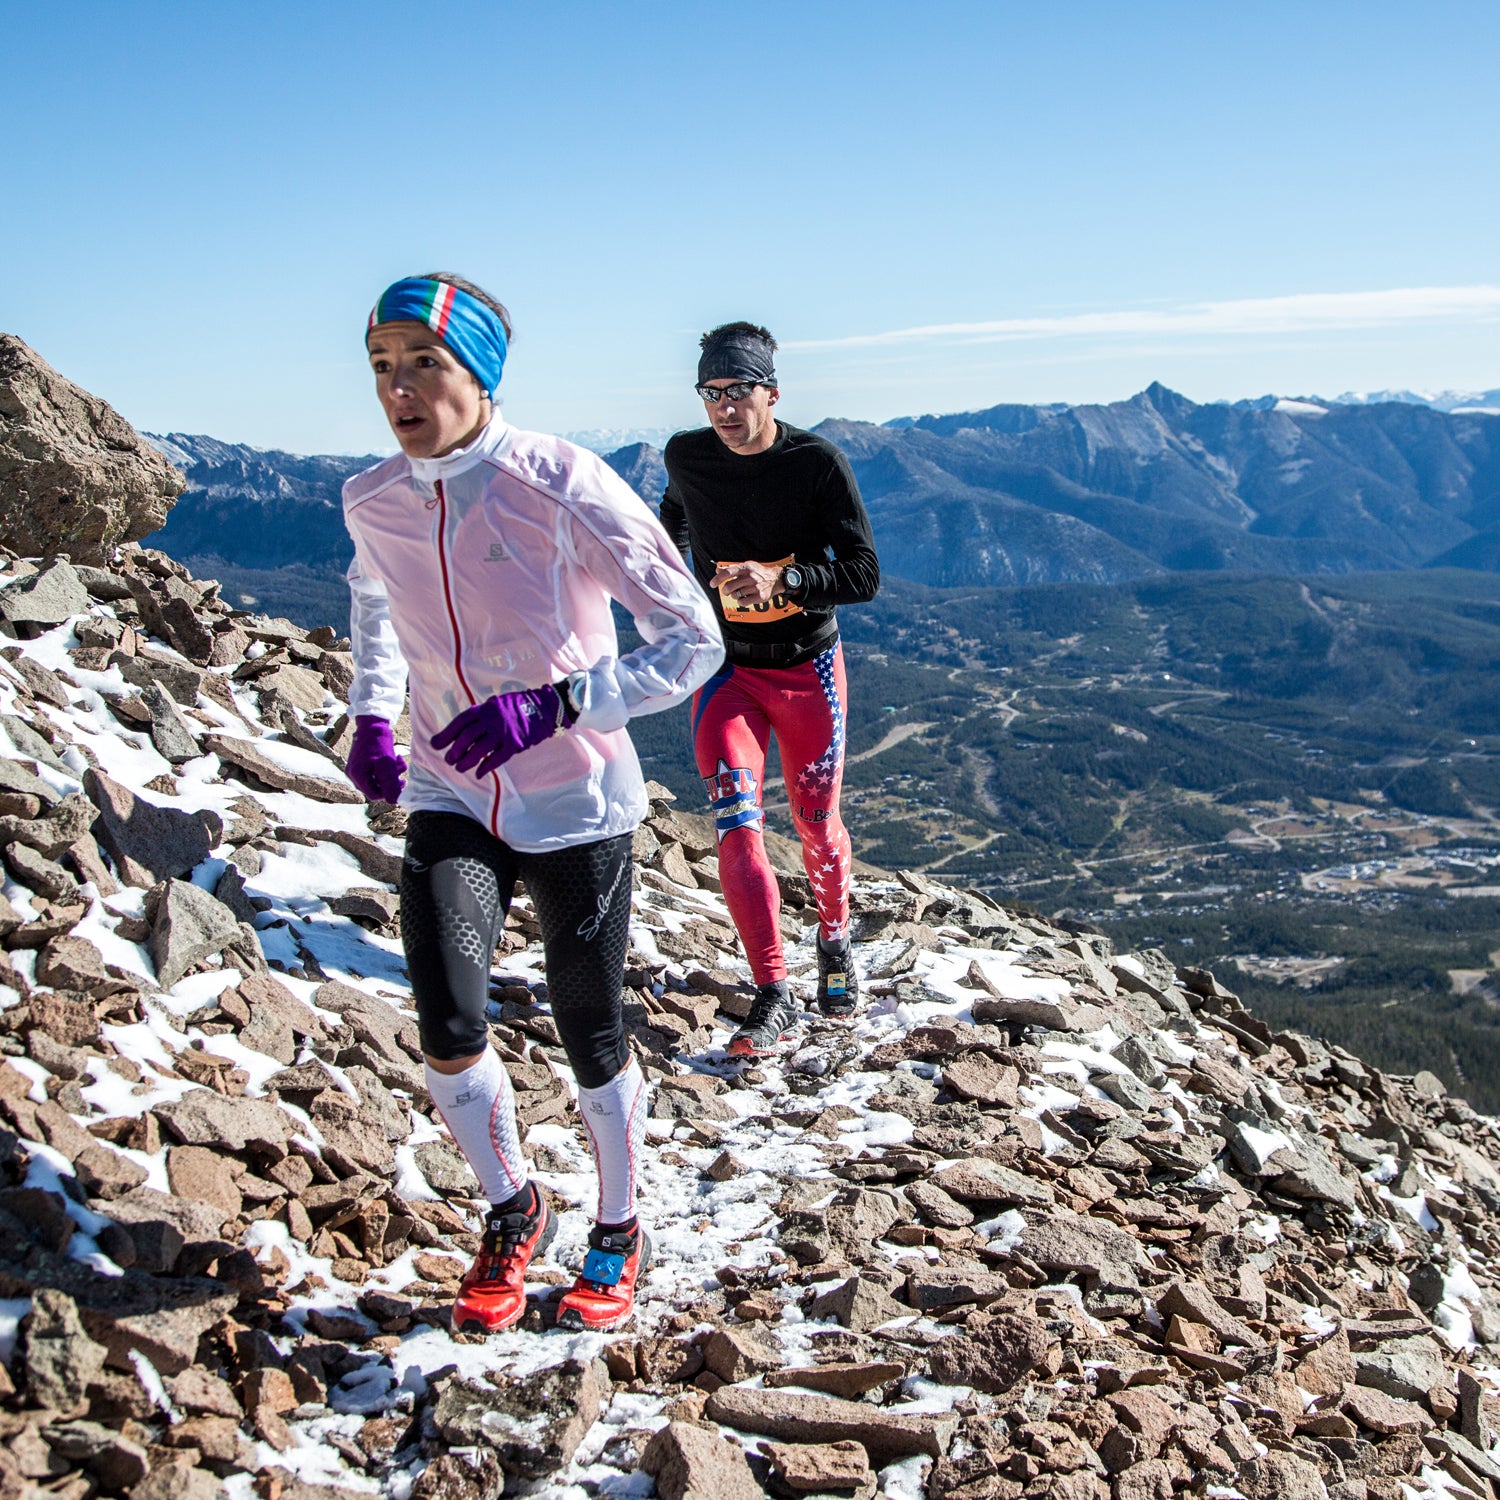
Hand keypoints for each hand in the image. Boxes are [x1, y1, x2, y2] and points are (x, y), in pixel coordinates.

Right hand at [346, 715, 406, 802]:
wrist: (372, 722)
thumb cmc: (378, 742)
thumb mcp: (386, 765)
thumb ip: (390, 784)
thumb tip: (394, 801)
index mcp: (357, 776)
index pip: (374, 795)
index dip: (389, 792)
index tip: (401, 783)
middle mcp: (354, 773)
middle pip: (376, 787)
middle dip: (391, 780)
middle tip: (402, 773)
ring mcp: (357, 767)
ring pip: (378, 778)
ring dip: (391, 772)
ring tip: (400, 762)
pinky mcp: (362, 761)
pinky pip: (376, 770)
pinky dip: (387, 766)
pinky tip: (396, 757)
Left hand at [430, 686, 566, 777]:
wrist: (546, 708)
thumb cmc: (519, 706)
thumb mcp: (497, 703)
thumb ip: (481, 715)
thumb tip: (463, 730)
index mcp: (485, 708)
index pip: (460, 722)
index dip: (446, 734)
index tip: (435, 745)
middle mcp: (492, 720)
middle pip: (466, 738)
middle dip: (454, 751)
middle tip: (448, 760)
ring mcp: (503, 733)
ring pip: (478, 751)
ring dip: (466, 761)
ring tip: (459, 768)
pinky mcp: (515, 744)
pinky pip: (496, 759)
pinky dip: (485, 768)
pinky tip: (478, 773)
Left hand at [710, 559, 783, 605]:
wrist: (776, 579)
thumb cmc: (758, 572)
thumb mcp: (746, 566)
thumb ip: (731, 568)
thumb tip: (717, 570)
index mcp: (746, 568)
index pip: (728, 572)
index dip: (718, 579)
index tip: (712, 584)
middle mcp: (750, 577)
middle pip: (730, 586)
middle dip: (725, 590)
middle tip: (727, 591)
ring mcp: (755, 587)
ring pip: (736, 595)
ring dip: (734, 595)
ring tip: (739, 592)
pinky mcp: (759, 597)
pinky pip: (743, 602)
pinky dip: (741, 601)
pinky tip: (744, 597)